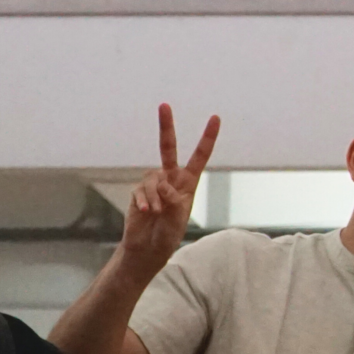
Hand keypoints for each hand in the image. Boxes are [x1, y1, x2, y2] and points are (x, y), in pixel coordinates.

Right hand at [118, 104, 220, 276]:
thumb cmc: (168, 235)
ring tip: (156, 213)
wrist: (147, 248)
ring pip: (153, 178)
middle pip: (168, 148)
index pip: (199, 157)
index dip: (207, 138)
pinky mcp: (138, 191)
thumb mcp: (177, 220)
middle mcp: (171, 179)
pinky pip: (141, 190)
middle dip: (166, 126)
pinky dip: (144, 200)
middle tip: (164, 105)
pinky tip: (146, 212)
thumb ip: (172, 201)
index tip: (215, 118)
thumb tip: (163, 183)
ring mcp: (153, 183)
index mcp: (188, 183)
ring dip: (155, 196)